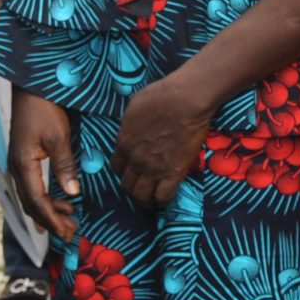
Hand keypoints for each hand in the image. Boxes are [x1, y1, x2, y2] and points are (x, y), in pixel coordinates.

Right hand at [9, 87, 79, 242]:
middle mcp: (16, 168)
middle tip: (71, 234)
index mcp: (23, 165)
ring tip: (70, 219)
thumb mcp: (58, 136)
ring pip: (30, 198)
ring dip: (48, 212)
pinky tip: (59, 201)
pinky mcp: (23, 160)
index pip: (37, 201)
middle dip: (50, 221)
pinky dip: (45, 200)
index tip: (68, 232)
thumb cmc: (44, 109)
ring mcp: (18, 165)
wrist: (29, 89)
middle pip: (31, 204)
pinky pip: (31, 188)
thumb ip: (64, 165)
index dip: (52, 219)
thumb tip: (73, 192)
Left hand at [114, 71, 216, 211]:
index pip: (116, 166)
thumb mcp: (134, 109)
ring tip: (151, 202)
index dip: (123, 171)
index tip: (130, 172)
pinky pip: (163, 196)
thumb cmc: (160, 97)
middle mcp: (134, 160)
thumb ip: (131, 126)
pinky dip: (162, 201)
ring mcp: (153, 168)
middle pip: (127, 184)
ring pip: (142, 195)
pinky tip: (164, 201)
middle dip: (132, 189)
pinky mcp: (173, 172)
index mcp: (123, 143)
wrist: (183, 100)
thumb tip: (134, 129)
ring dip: (145, 200)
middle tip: (140, 191)